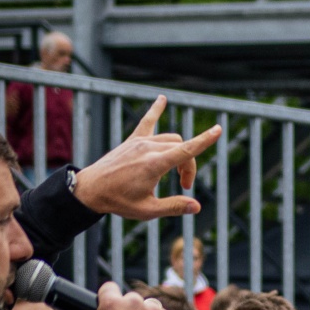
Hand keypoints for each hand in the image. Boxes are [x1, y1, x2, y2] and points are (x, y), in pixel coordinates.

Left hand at [71, 97, 219, 220]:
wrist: (90, 189)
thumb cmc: (118, 201)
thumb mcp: (148, 210)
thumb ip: (173, 206)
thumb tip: (196, 206)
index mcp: (154, 165)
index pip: (186, 150)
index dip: (205, 140)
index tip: (219, 130)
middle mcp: (148, 148)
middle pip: (182, 148)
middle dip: (189, 166)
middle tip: (184, 187)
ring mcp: (139, 141)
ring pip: (171, 140)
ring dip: (180, 154)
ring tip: (176, 176)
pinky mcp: (132, 140)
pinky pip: (147, 121)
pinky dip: (156, 110)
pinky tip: (162, 99)